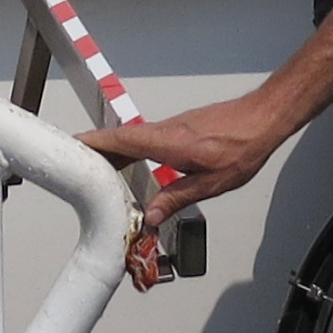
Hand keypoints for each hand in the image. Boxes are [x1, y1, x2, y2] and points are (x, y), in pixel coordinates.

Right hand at [86, 92, 301, 225]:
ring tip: (95, 170)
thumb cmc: (243, 145)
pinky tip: (130, 163)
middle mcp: (166, 130)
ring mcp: (172, 127)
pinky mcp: (181, 128)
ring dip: (111, 151)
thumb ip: (177, 197)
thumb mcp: (211, 183)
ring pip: (133, 138)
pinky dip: (129, 149)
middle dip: (94, 151)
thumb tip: (152, 215)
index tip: (69, 146)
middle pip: (120, 139)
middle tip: (71, 163)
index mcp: (168, 142)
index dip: (92, 143)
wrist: (264, 118)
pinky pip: (146, 138)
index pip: (120, 140)